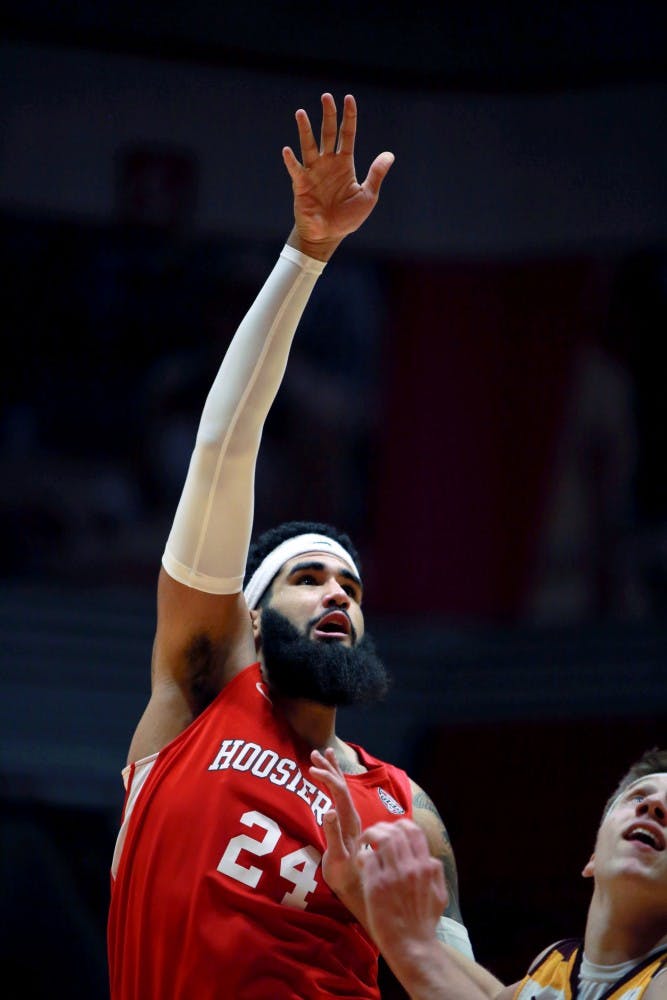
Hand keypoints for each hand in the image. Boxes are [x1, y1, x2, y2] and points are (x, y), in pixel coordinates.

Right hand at [283, 93, 393, 260]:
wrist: (328, 236)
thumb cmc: (347, 218)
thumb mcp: (368, 196)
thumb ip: (376, 175)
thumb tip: (389, 155)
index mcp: (344, 163)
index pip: (347, 134)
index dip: (349, 117)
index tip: (349, 98)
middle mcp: (328, 163)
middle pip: (328, 133)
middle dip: (328, 115)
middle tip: (326, 96)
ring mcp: (313, 172)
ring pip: (309, 145)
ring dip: (305, 130)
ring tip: (301, 113)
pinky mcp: (301, 185)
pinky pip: (296, 170)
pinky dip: (291, 161)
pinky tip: (287, 150)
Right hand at [309, 748, 366, 924]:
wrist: (356, 886)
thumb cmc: (345, 875)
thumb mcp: (337, 858)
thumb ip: (333, 834)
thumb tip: (327, 810)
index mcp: (350, 820)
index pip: (340, 791)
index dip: (327, 777)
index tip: (310, 770)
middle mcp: (352, 815)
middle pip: (342, 784)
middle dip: (328, 768)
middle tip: (313, 753)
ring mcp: (350, 817)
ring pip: (342, 787)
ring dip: (332, 770)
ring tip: (322, 753)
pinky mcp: (346, 821)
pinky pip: (340, 795)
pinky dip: (333, 781)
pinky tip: (329, 776)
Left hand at [357, 819, 447, 956]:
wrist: (411, 946)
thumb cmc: (423, 924)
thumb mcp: (439, 896)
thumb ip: (436, 873)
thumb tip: (429, 859)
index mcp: (427, 867)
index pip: (414, 831)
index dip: (400, 825)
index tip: (391, 831)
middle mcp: (411, 867)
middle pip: (395, 830)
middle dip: (381, 828)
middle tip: (372, 835)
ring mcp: (393, 875)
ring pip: (380, 838)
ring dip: (368, 836)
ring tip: (363, 843)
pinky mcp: (376, 885)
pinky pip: (366, 858)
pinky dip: (361, 856)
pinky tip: (360, 863)